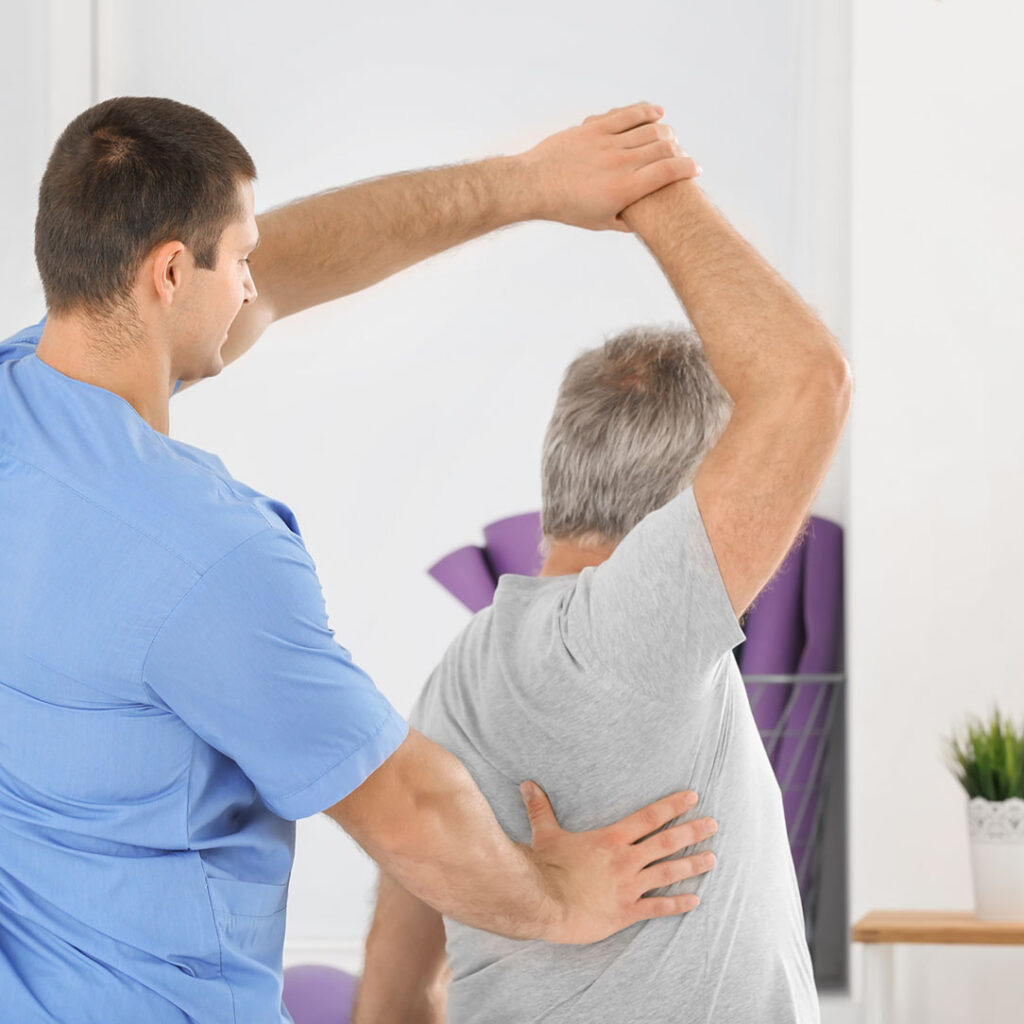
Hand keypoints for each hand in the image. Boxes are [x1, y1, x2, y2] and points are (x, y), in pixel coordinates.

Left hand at [513, 103, 699, 231]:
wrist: (534, 185)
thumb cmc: (567, 208)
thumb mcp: (600, 223)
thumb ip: (626, 221)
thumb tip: (646, 221)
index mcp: (624, 190)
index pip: (669, 172)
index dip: (689, 169)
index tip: (695, 170)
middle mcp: (619, 164)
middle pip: (664, 147)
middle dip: (679, 150)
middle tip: (680, 156)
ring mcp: (606, 142)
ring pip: (650, 128)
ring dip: (667, 131)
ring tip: (670, 137)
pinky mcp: (594, 127)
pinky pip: (628, 113)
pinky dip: (648, 111)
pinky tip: (658, 113)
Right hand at [520, 781, 717, 943]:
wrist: (545, 904)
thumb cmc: (545, 867)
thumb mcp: (545, 833)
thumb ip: (540, 808)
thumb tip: (527, 783)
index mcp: (611, 839)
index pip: (649, 817)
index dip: (673, 805)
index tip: (693, 797)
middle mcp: (626, 860)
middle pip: (666, 842)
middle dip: (692, 832)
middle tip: (714, 824)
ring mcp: (629, 887)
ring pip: (668, 873)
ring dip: (692, 865)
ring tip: (712, 858)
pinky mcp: (626, 912)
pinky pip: (658, 908)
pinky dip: (677, 904)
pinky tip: (695, 900)